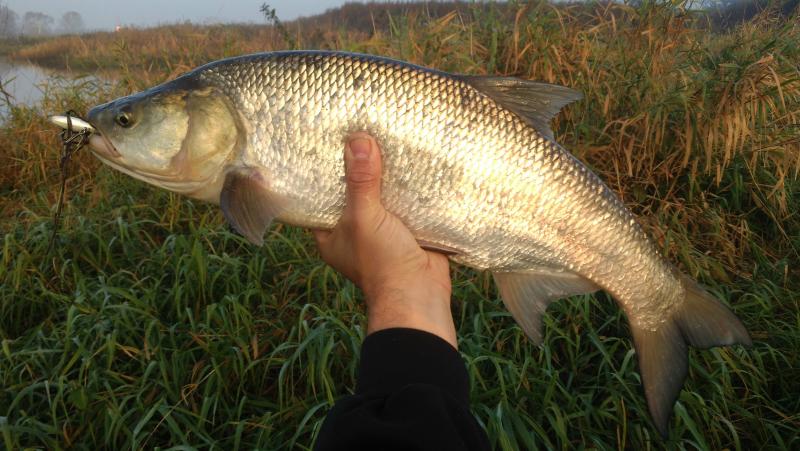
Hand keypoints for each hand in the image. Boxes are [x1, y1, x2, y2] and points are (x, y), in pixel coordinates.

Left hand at [312, 133, 456, 347]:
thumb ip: (360, 180)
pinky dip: (410, 185)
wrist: (420, 295)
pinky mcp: (408, 228)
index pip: (319, 195)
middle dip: (359, 165)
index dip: (321, 169)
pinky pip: (406, 201)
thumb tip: (357, 140)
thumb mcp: (364, 217)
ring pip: (382, 194)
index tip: (325, 139)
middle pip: (353, 189)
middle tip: (358, 126)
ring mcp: (382, 229)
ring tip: (385, 132)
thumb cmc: (382, 262)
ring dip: (386, 173)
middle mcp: (354, 229)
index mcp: (331, 231)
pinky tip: (413, 157)